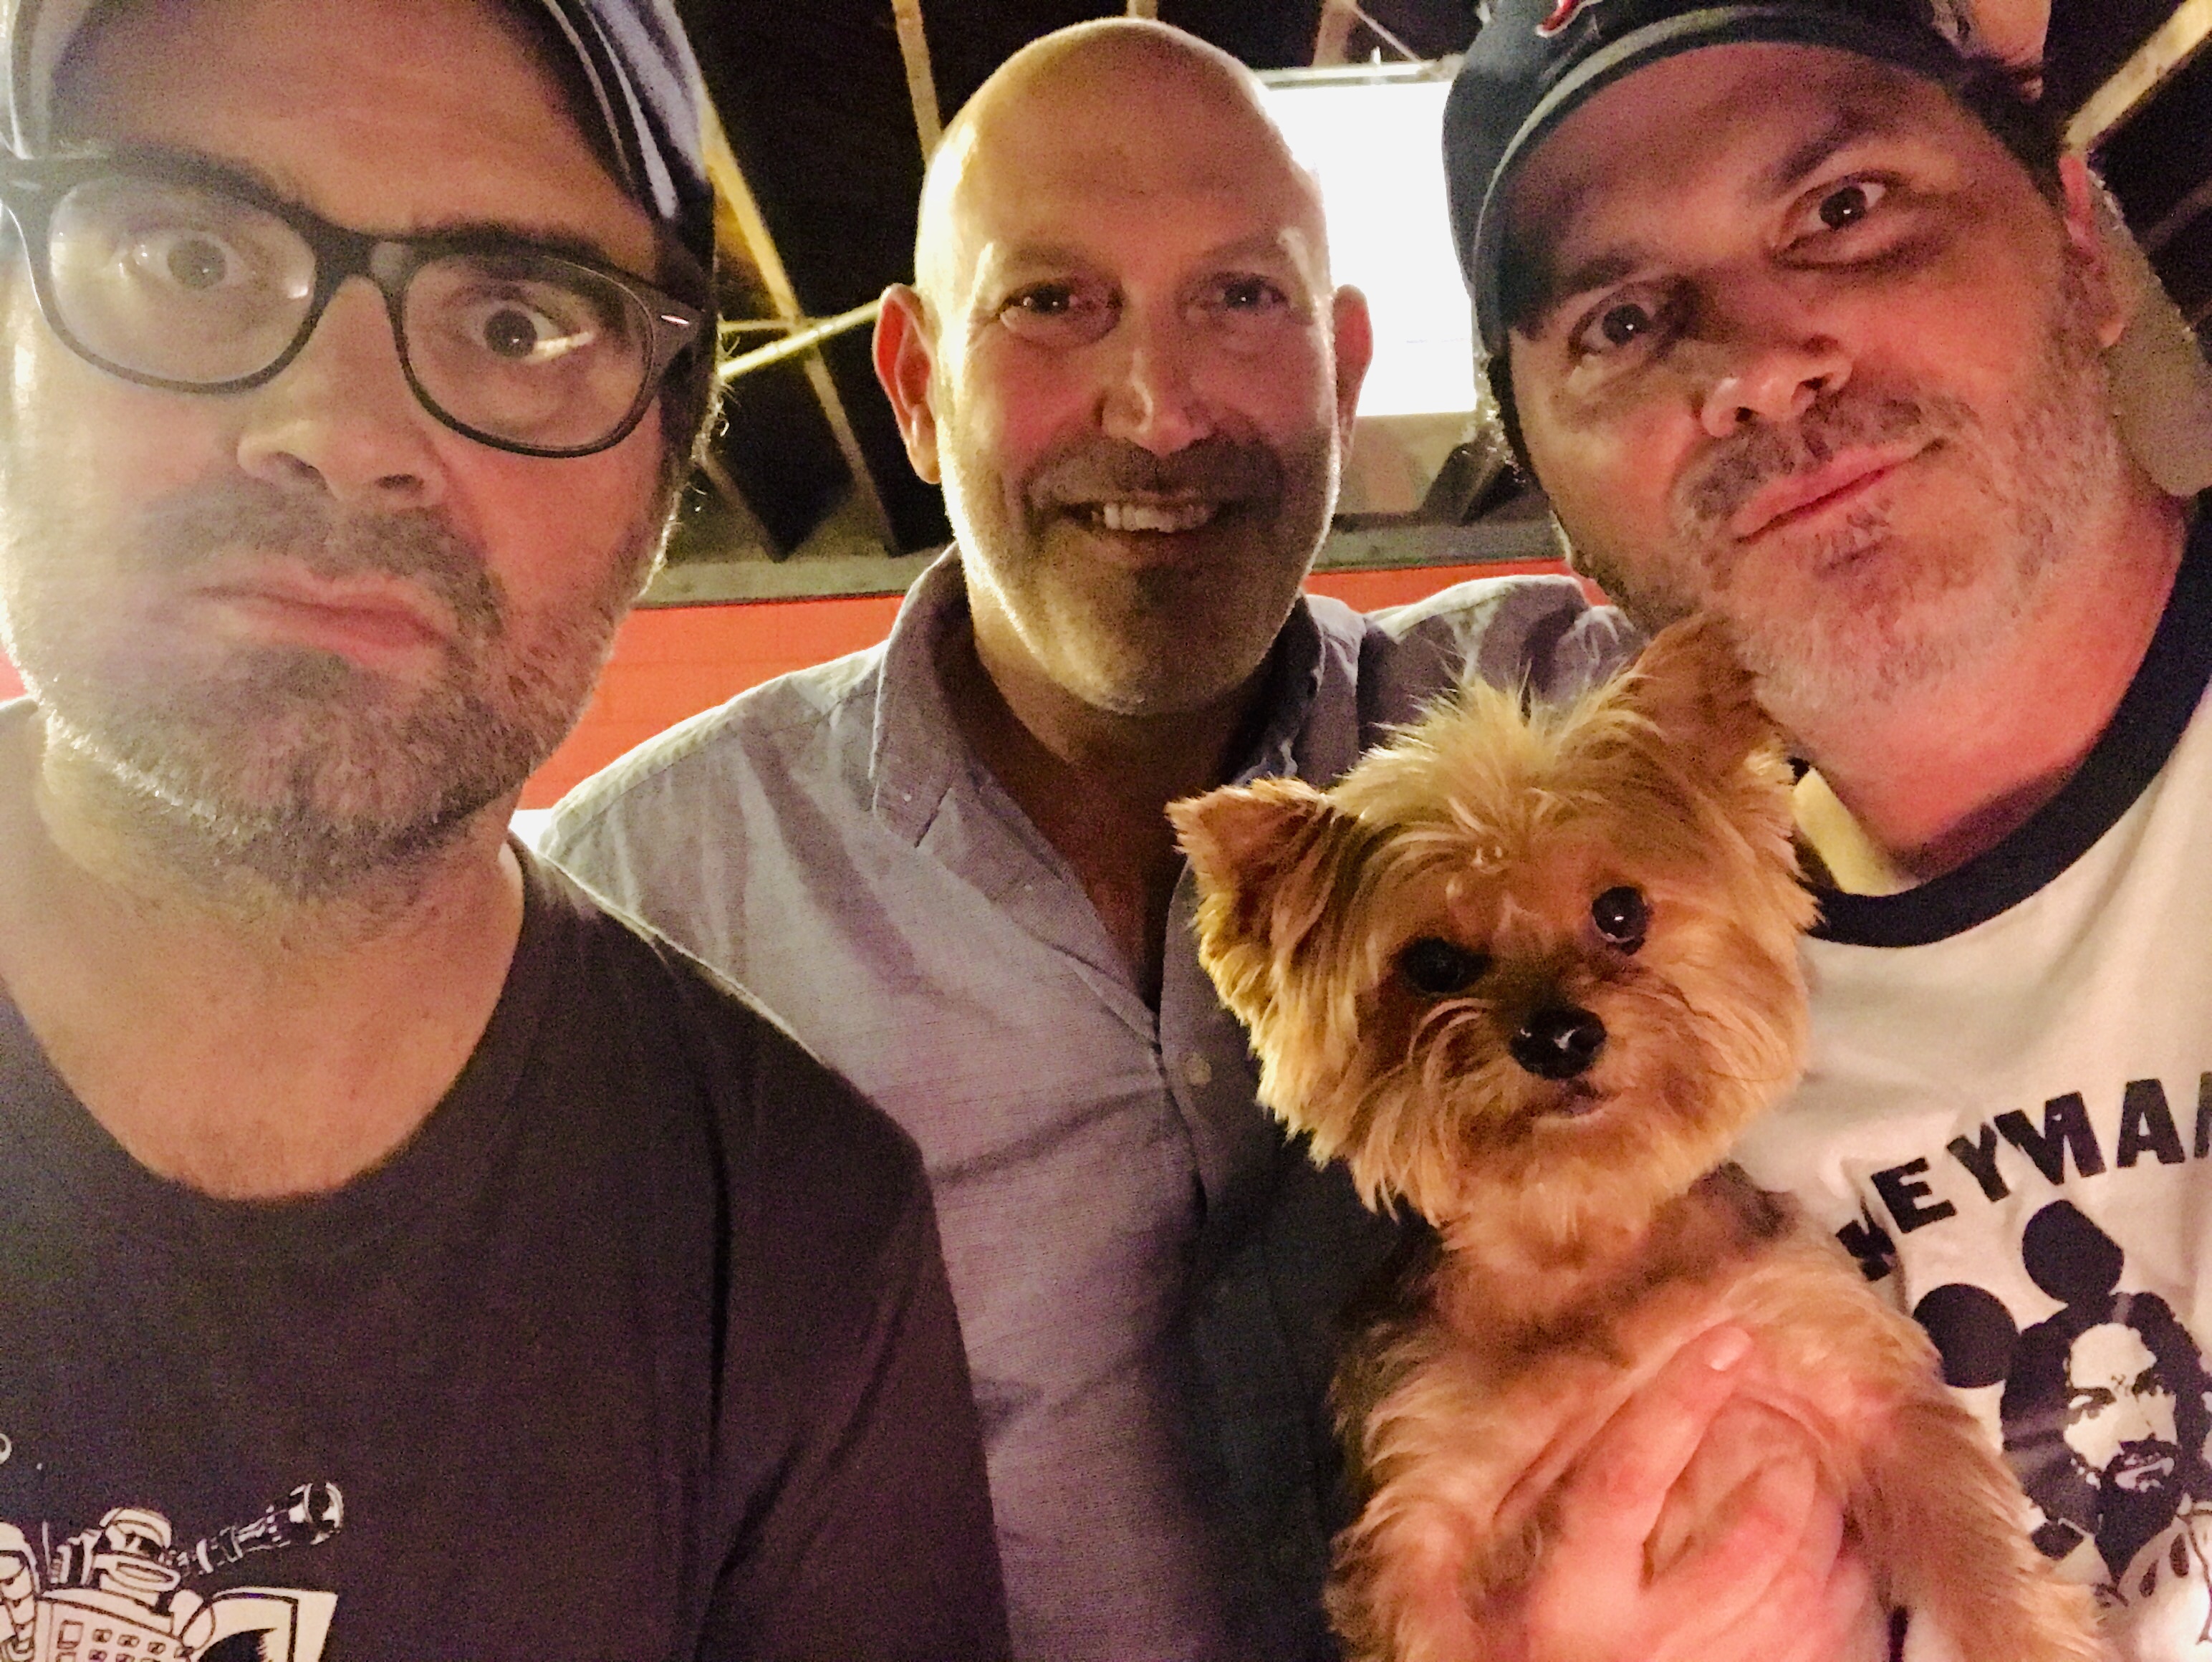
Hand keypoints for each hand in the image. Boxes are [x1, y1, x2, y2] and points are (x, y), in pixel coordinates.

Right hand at [1493, 1325, 1886, 1661]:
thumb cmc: (1528, 1654)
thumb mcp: (1516, 1590)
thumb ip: (1547, 1512)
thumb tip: (1583, 1399)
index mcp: (1572, 1599)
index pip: (1625, 1479)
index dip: (1677, 1404)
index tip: (1723, 1343)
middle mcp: (1644, 1643)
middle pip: (1748, 1542)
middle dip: (1787, 1477)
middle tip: (1791, 1433)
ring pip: (1798, 1591)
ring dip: (1825, 1527)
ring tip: (1819, 1483)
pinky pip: (1822, 1643)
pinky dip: (1845, 1593)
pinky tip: (1843, 1560)